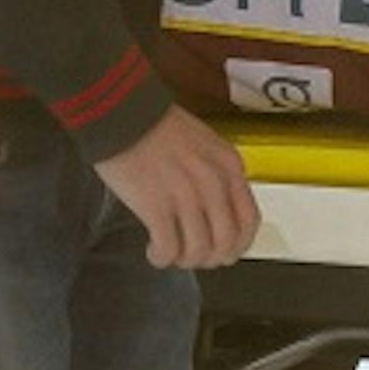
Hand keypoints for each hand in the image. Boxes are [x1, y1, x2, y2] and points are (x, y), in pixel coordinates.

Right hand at [92, 107, 259, 269]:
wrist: (119, 110)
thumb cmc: (152, 122)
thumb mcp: (201, 141)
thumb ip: (215, 172)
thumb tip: (215, 209)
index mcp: (228, 165)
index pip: (249, 220)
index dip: (238, 245)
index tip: (226, 252)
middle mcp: (213, 182)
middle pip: (226, 241)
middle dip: (211, 258)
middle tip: (195, 257)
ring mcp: (186, 196)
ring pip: (199, 250)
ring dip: (185, 260)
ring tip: (171, 255)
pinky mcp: (156, 206)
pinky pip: (168, 248)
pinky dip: (162, 257)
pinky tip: (153, 252)